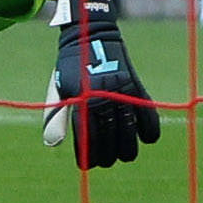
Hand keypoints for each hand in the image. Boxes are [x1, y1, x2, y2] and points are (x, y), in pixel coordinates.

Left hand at [39, 0, 161, 167]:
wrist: (91, 36)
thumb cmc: (70, 67)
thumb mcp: (58, 90)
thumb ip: (56, 118)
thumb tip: (52, 145)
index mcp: (81, 100)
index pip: (88, 138)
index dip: (87, 156)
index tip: (86, 166)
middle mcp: (103, 98)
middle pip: (110, 140)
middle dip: (106, 156)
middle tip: (103, 162)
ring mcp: (122, 93)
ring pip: (130, 132)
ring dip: (127, 149)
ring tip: (123, 156)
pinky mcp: (137, 88)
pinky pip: (149, 116)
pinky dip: (149, 131)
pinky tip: (145, 139)